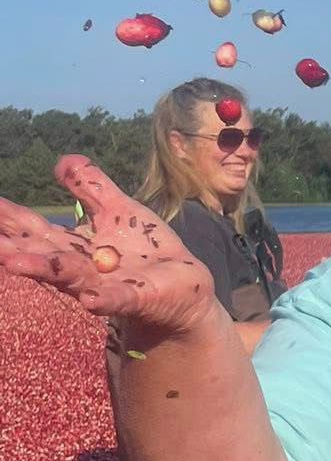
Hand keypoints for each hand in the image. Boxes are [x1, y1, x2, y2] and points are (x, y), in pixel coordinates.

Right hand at [0, 155, 216, 341]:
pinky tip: (89, 299)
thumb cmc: (143, 249)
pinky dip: (103, 299)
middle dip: (14, 248)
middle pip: (42, 255)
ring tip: (15, 262)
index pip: (34, 230)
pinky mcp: (135, 298)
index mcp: (73, 246)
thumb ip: (91, 187)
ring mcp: (105, 285)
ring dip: (42, 269)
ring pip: (70, 277)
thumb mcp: (117, 209)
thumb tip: (62, 161)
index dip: (10, 219)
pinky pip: (116, 299)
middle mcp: (80, 268)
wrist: (182, 285)